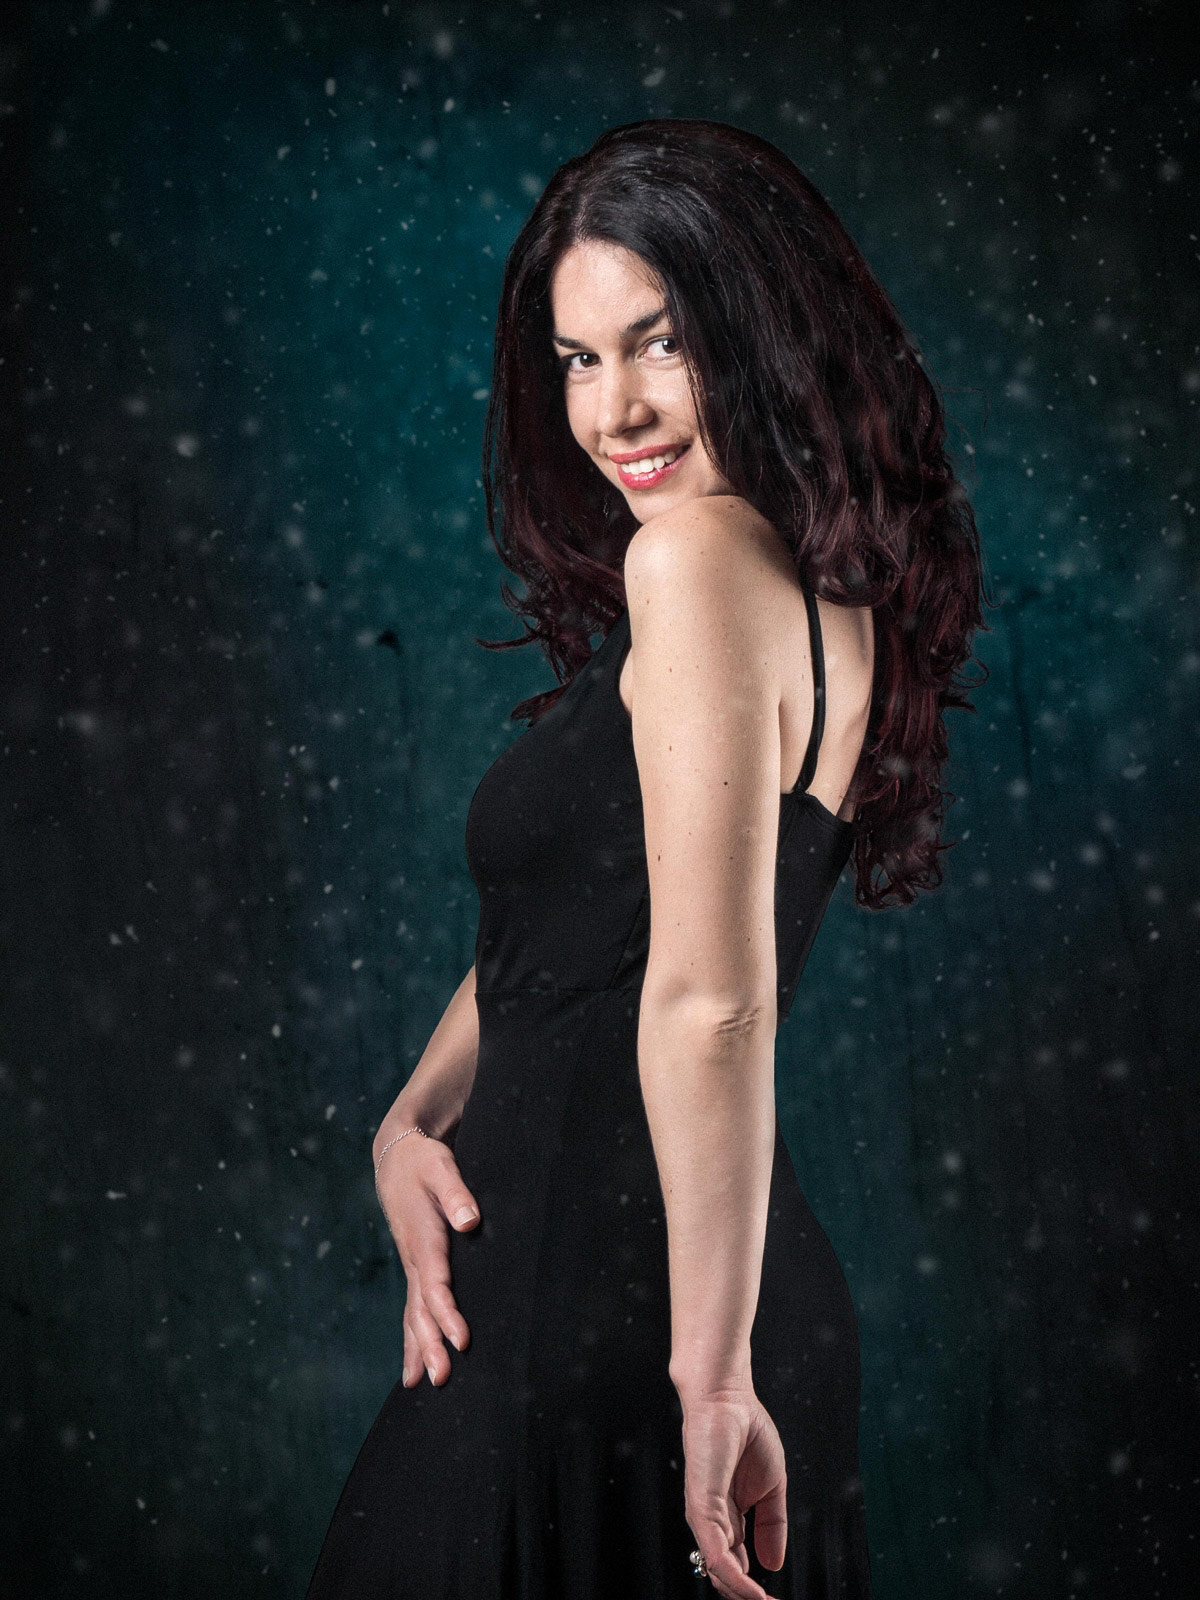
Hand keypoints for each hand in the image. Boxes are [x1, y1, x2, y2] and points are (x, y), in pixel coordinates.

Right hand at [373, 1132, 480, 1387]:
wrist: (397, 1157)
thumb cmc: (423, 1162)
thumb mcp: (441, 1167)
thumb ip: (456, 1193)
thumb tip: (469, 1222)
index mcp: (423, 1238)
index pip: (434, 1283)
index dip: (447, 1312)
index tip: (460, 1339)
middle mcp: (414, 1258)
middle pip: (420, 1308)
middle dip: (430, 1344)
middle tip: (443, 1379)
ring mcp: (411, 1264)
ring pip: (413, 1313)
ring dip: (419, 1348)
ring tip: (423, 1384)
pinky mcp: (414, 1266)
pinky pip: (412, 1308)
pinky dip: (412, 1338)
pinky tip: (414, 1368)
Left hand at [678, 1385, 787, 1599]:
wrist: (728, 1397)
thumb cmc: (745, 1431)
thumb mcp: (772, 1487)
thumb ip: (772, 1525)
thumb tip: (773, 1565)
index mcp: (727, 1517)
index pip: (736, 1565)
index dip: (753, 1589)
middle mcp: (711, 1521)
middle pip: (725, 1575)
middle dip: (747, 1597)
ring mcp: (704, 1515)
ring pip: (719, 1571)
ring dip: (743, 1596)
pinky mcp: (702, 1505)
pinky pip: (716, 1552)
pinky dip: (735, 1578)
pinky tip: (752, 1591)